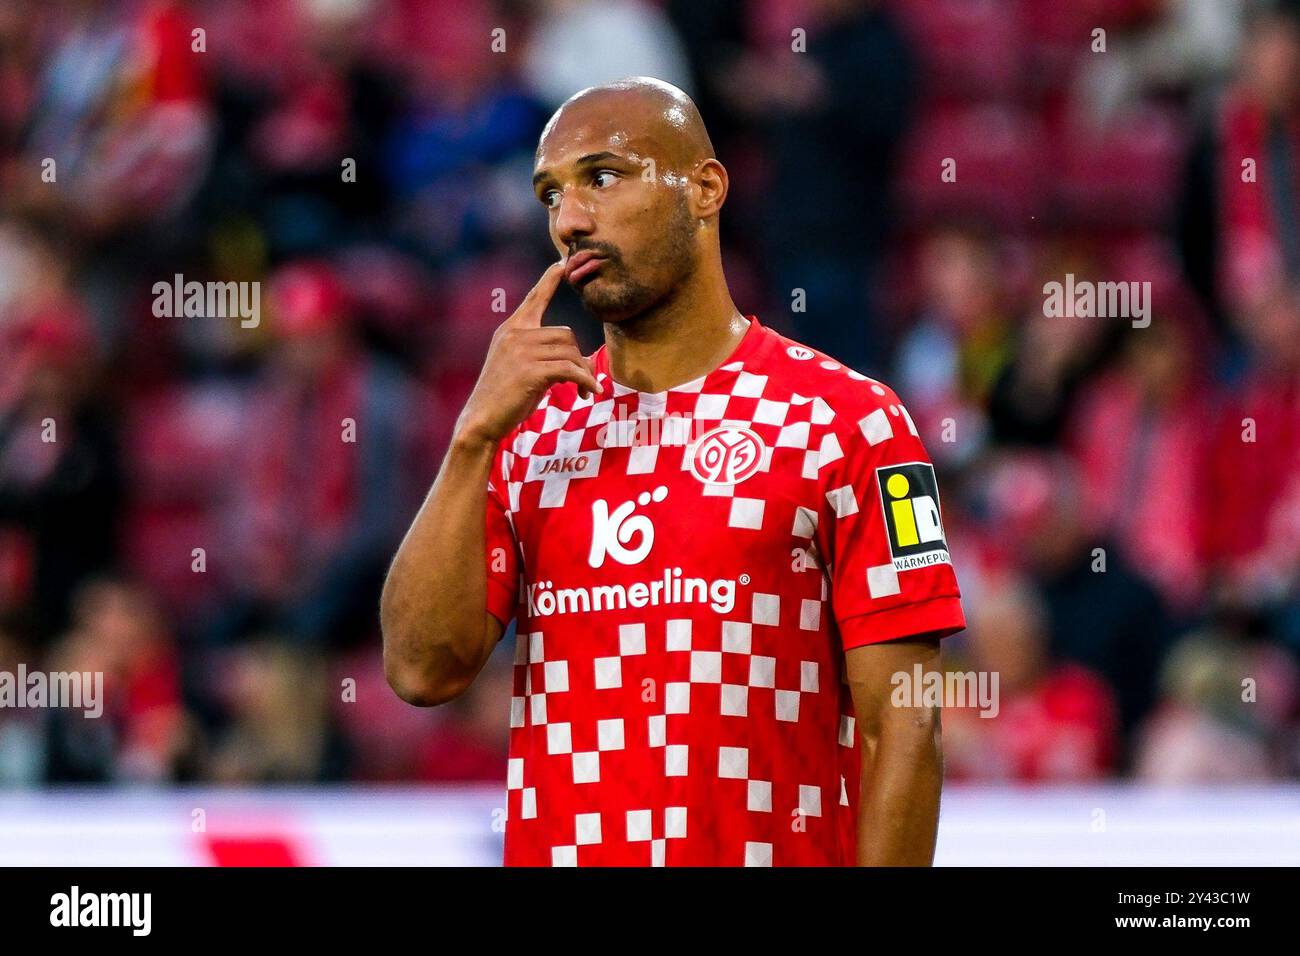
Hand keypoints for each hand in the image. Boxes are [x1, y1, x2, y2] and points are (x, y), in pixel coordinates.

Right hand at [454, 260, 599, 448]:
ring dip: (583, 373)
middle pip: (566, 335)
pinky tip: (590, 393)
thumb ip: (539, 354)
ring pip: (570, 352)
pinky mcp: (531, 371)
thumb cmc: (503, 398)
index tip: (562, 263)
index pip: (534, 298)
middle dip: (580, 359)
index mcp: (511, 330)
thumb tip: (576, 358)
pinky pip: (570, 369)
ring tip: (583, 392)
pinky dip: (585, 381)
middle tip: (584, 382)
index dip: (549, 280)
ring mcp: (522, 351)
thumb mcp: (519, 367)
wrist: (481, 420)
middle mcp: (516, 334)